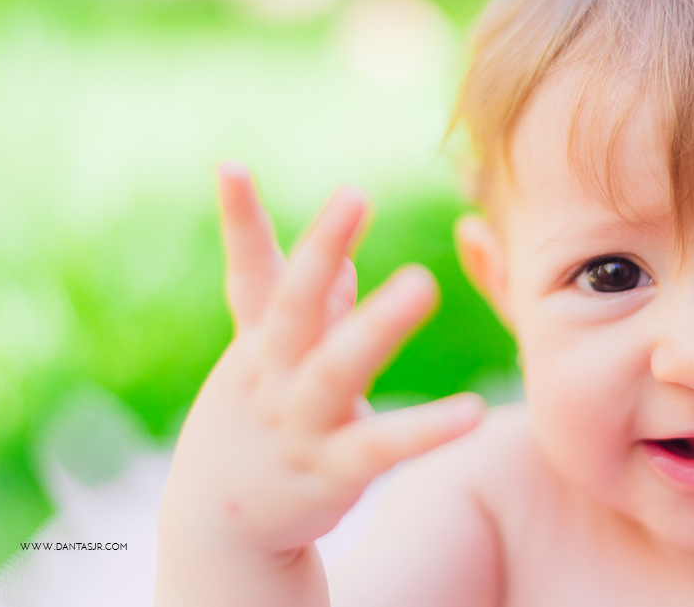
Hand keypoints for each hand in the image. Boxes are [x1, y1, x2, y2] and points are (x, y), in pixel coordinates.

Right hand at [160, 164, 484, 560]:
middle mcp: (271, 376)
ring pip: (335, 369)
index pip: (250, 273)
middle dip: (319, 250)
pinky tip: (473, 411)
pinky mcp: (331, 471)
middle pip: (291, 308)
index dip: (239, 220)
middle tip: (353, 197)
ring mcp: (298, 423)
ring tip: (421, 282)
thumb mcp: (271, 363)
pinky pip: (383, 447)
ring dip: (376, 325)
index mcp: (259, 342)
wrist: (220, 527)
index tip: (231, 165)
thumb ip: (311, 307)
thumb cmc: (257, 421)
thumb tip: (342, 254)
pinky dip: (426, 430)